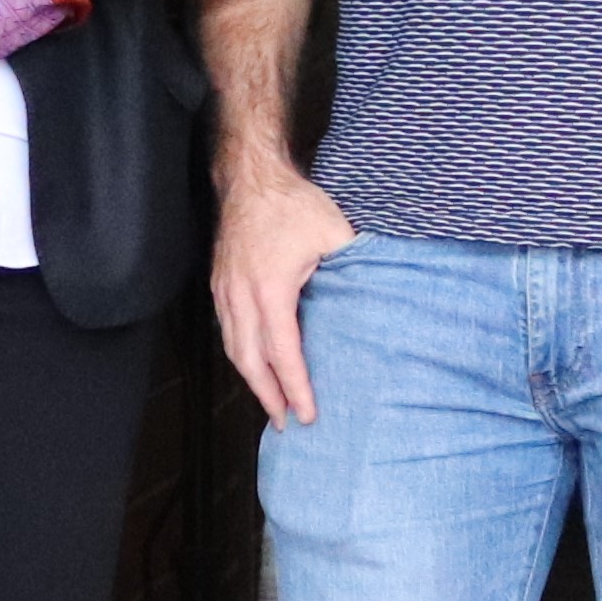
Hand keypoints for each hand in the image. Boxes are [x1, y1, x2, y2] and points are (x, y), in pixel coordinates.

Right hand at [210, 162, 359, 426]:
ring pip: (233, 348)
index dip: (296, 387)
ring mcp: (225, 291)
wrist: (252, 177)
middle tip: (285, 423)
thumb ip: (354, 270)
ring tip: (270, 403)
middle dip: (267, 396)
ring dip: (252, 380)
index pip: (283, 352)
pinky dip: (240, 355)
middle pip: (249, 360)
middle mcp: (241, 295)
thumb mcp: (334, 234)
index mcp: (271, 288)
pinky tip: (255, 365)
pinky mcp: (220, 284)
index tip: (308, 413)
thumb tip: (381, 299)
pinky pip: (227, 330)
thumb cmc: (293, 204)